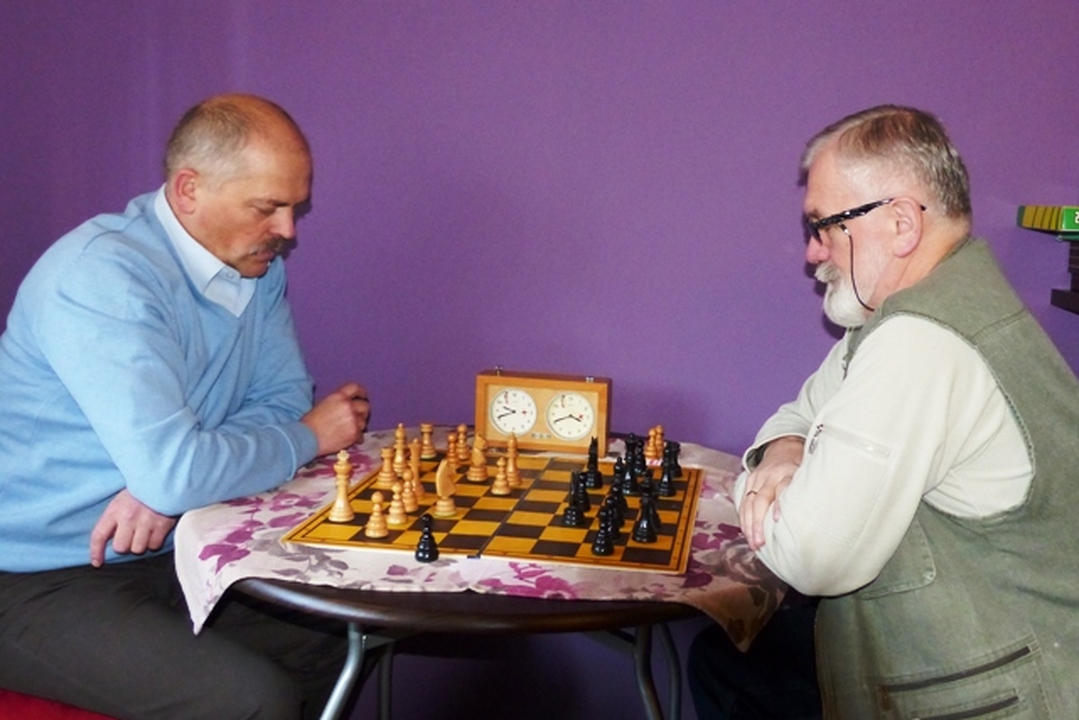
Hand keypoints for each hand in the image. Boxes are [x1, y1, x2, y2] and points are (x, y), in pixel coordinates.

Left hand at [89, 489, 176, 566]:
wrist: (165, 479)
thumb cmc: (142, 491)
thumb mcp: (122, 499)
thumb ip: (114, 518)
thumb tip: (110, 538)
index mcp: (115, 510)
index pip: (99, 535)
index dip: (96, 551)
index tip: (97, 562)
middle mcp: (129, 517)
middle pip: (121, 547)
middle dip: (125, 545)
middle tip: (131, 536)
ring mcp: (146, 522)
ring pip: (138, 549)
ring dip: (141, 544)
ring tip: (145, 532)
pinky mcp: (162, 525)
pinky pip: (154, 545)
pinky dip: (154, 541)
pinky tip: (155, 531)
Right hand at [301, 381, 370, 455]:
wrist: (307, 437)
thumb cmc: (310, 423)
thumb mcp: (323, 405)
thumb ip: (337, 403)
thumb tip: (346, 407)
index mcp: (338, 396)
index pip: (355, 388)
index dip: (362, 392)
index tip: (363, 396)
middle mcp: (347, 405)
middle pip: (365, 406)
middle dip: (363, 412)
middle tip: (359, 417)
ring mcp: (352, 419)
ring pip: (363, 421)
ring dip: (359, 426)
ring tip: (352, 430)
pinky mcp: (354, 433)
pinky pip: (361, 435)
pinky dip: (357, 438)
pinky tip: (353, 440)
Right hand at [739, 436, 803, 550]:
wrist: (784, 447)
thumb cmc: (800, 466)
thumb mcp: (808, 474)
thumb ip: (810, 491)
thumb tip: (822, 519)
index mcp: (789, 473)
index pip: (782, 488)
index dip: (779, 504)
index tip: (776, 520)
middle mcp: (771, 475)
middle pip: (761, 499)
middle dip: (758, 522)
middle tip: (760, 542)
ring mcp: (758, 478)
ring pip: (748, 502)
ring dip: (749, 524)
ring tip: (753, 543)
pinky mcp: (750, 480)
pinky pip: (743, 501)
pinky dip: (743, 518)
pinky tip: (746, 532)